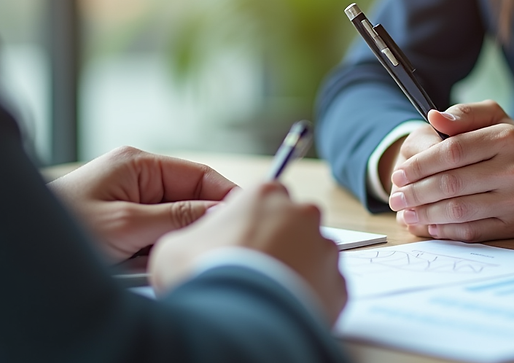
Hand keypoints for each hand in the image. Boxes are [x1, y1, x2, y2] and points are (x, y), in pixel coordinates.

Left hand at [48, 146, 237, 262]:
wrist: (16, 249)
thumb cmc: (64, 227)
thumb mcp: (127, 224)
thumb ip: (178, 217)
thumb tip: (222, 212)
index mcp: (140, 164)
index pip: (201, 176)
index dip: (226, 197)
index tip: (246, 220)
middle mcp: (138, 179)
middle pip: (189, 203)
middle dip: (190, 230)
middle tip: (190, 253)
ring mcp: (129, 203)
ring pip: (171, 228)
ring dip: (165, 248)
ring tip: (143, 264)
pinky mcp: (121, 227)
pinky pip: (151, 243)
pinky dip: (147, 259)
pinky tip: (131, 269)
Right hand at [148, 182, 346, 324]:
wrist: (238, 320)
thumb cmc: (205, 274)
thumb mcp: (175, 246)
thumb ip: (194, 235)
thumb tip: (196, 245)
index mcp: (265, 194)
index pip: (263, 196)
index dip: (248, 220)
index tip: (238, 240)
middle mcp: (302, 214)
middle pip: (293, 222)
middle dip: (278, 241)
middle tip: (253, 268)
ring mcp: (324, 249)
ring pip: (312, 254)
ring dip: (296, 268)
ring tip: (268, 293)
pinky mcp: (339, 284)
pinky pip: (325, 287)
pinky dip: (309, 296)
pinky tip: (286, 308)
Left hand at [386, 100, 513, 240]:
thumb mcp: (498, 120)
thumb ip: (464, 115)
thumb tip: (433, 117)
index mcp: (504, 139)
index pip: (452, 151)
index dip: (421, 164)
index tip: (400, 173)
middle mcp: (511, 170)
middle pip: (451, 183)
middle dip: (416, 192)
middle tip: (396, 197)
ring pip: (459, 210)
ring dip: (425, 214)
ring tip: (405, 213)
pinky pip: (473, 230)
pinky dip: (446, 230)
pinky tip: (428, 225)